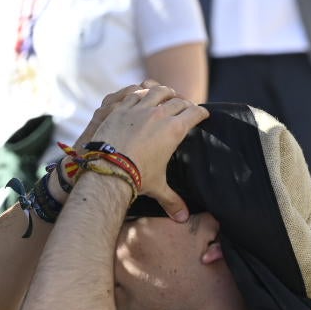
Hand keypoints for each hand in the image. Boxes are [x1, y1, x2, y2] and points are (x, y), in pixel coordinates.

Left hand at [78, 82, 207, 220]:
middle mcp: (159, 114)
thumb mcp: (157, 187)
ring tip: (166, 94)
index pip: (194, 113)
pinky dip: (142, 91)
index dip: (201, 112)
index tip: (203, 113)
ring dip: (164, 91)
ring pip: (157, 91)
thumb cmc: (135, 177)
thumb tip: (183, 219)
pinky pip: (135, 92)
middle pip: (178, 100)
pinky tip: (142, 93)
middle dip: (184, 102)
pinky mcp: (120, 107)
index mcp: (174, 129)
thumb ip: (172, 200)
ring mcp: (138, 108)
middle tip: (185, 106)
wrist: (106, 168)